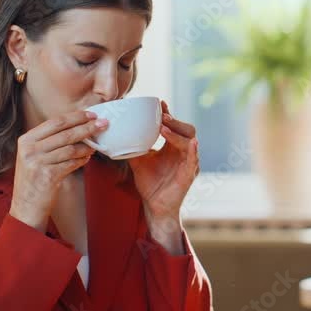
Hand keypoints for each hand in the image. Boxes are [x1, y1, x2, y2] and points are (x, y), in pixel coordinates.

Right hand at [9, 110, 107, 231]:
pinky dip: (82, 160)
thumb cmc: (34, 180)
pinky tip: (88, 158)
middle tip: (103, 123)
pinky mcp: (47, 176)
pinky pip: (71, 163)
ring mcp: (37, 162)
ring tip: (95, 146)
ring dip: (86, 146)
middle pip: (65, 133)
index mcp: (26, 140)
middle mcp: (29, 149)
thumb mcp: (34, 156)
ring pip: (70, 148)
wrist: (26, 207)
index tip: (91, 114)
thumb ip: (50, 142)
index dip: (75, 117)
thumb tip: (78, 127)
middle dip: (87, 127)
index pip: (55, 122)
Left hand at [128, 101, 199, 220]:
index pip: (174, 125)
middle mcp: (183, 152)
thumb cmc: (150, 184)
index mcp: (173, 146)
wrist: (154, 206)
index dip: (169, 114)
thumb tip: (116, 133)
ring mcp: (188, 162)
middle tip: (162, 116)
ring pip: (190, 140)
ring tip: (164, 127)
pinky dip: (193, 151)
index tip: (159, 104)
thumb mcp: (138, 160)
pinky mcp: (190, 174)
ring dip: (177, 133)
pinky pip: (194, 160)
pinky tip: (191, 143)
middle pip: (186, 129)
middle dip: (175, 121)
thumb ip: (131, 146)